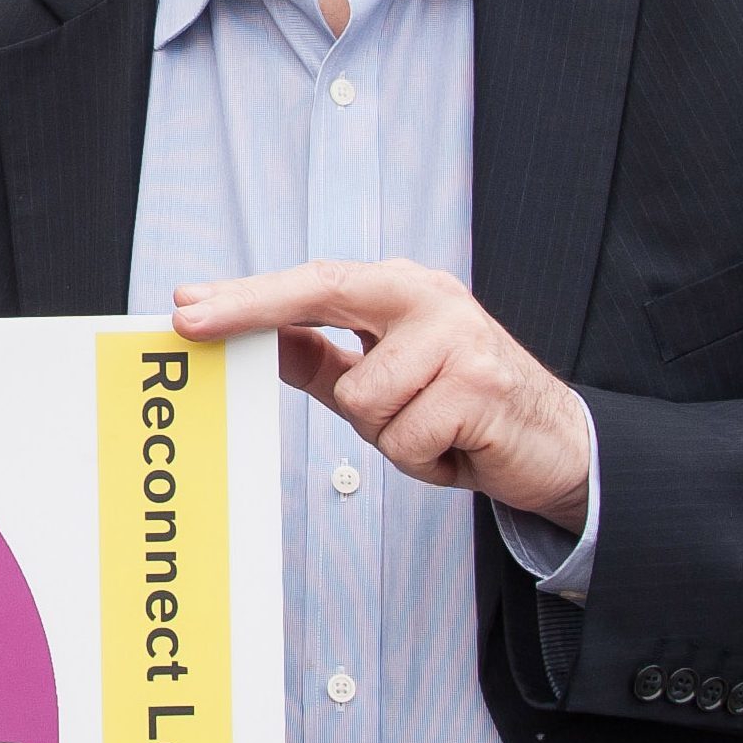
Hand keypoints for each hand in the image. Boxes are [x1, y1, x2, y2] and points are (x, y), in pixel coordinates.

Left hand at [174, 260, 590, 531]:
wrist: (557, 446)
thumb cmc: (462, 411)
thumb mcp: (385, 382)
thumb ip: (325, 360)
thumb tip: (263, 340)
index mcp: (403, 292)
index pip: (314, 283)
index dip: (248, 294)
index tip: (185, 303)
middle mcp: (431, 298)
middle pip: (323, 292)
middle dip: (251, 309)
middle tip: (188, 321)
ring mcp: (460, 336)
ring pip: (361, 398)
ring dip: (387, 435)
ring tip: (429, 431)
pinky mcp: (481, 384)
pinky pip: (402, 438)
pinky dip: (420, 458)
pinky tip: (454, 447)